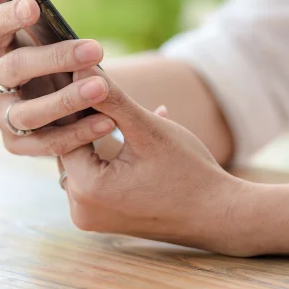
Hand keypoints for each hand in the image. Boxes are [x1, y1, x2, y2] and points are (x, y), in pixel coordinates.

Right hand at [0, 0, 116, 156]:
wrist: (45, 94)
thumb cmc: (34, 49)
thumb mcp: (22, 23)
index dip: (9, 16)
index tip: (34, 5)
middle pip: (15, 69)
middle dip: (55, 58)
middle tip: (94, 49)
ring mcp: (1, 115)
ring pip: (28, 112)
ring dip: (65, 100)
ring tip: (102, 87)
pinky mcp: (16, 143)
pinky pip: (44, 143)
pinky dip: (75, 135)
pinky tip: (106, 121)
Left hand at [61, 69, 245, 254]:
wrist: (222, 217)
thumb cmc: (189, 172)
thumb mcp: (148, 129)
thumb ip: (111, 99)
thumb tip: (78, 69)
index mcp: (87, 189)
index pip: (65, 134)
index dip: (76, 106)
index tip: (81, 80)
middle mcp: (81, 210)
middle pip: (72, 149)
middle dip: (87, 120)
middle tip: (93, 89)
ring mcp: (91, 218)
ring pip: (84, 162)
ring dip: (99, 136)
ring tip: (109, 105)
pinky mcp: (103, 220)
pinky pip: (96, 177)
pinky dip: (108, 155)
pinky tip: (131, 133)